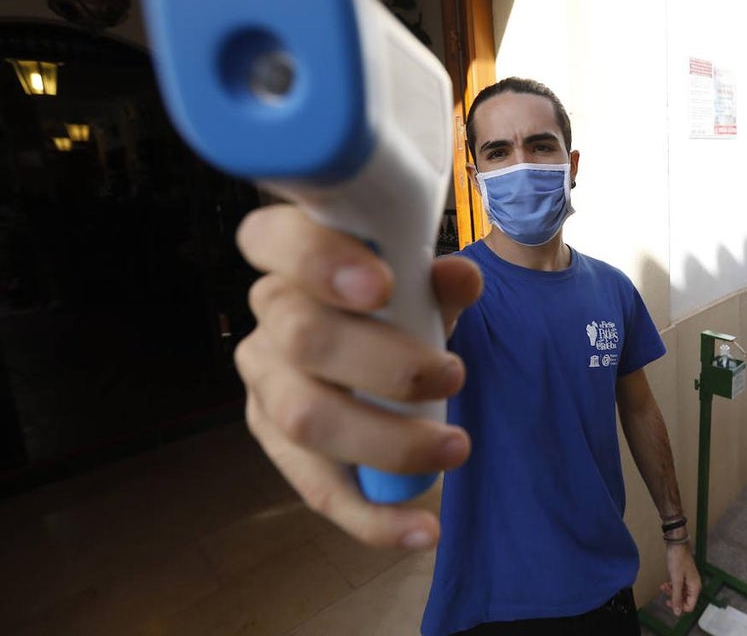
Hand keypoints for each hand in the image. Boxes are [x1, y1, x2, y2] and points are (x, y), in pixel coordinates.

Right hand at [234, 204, 482, 547]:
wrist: (379, 341)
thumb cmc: (398, 299)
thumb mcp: (424, 285)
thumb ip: (440, 282)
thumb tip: (459, 279)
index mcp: (291, 255)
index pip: (270, 239)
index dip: (316, 261)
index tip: (381, 286)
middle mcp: (267, 315)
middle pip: (303, 339)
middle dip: (385, 365)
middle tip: (454, 375)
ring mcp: (264, 380)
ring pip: (305, 419)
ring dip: (387, 441)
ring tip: (456, 446)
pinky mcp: (275, 440)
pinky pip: (316, 488)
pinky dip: (372, 516)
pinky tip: (421, 530)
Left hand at [660, 543, 700, 616]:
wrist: (677, 545)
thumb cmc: (678, 559)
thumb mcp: (676, 581)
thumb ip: (677, 597)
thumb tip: (677, 612)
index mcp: (695, 588)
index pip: (690, 606)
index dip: (680, 607)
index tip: (670, 604)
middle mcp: (694, 585)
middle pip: (685, 600)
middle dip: (674, 599)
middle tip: (666, 597)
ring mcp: (689, 581)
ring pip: (680, 594)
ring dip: (671, 592)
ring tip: (664, 588)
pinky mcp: (684, 577)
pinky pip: (678, 587)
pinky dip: (671, 587)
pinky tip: (664, 584)